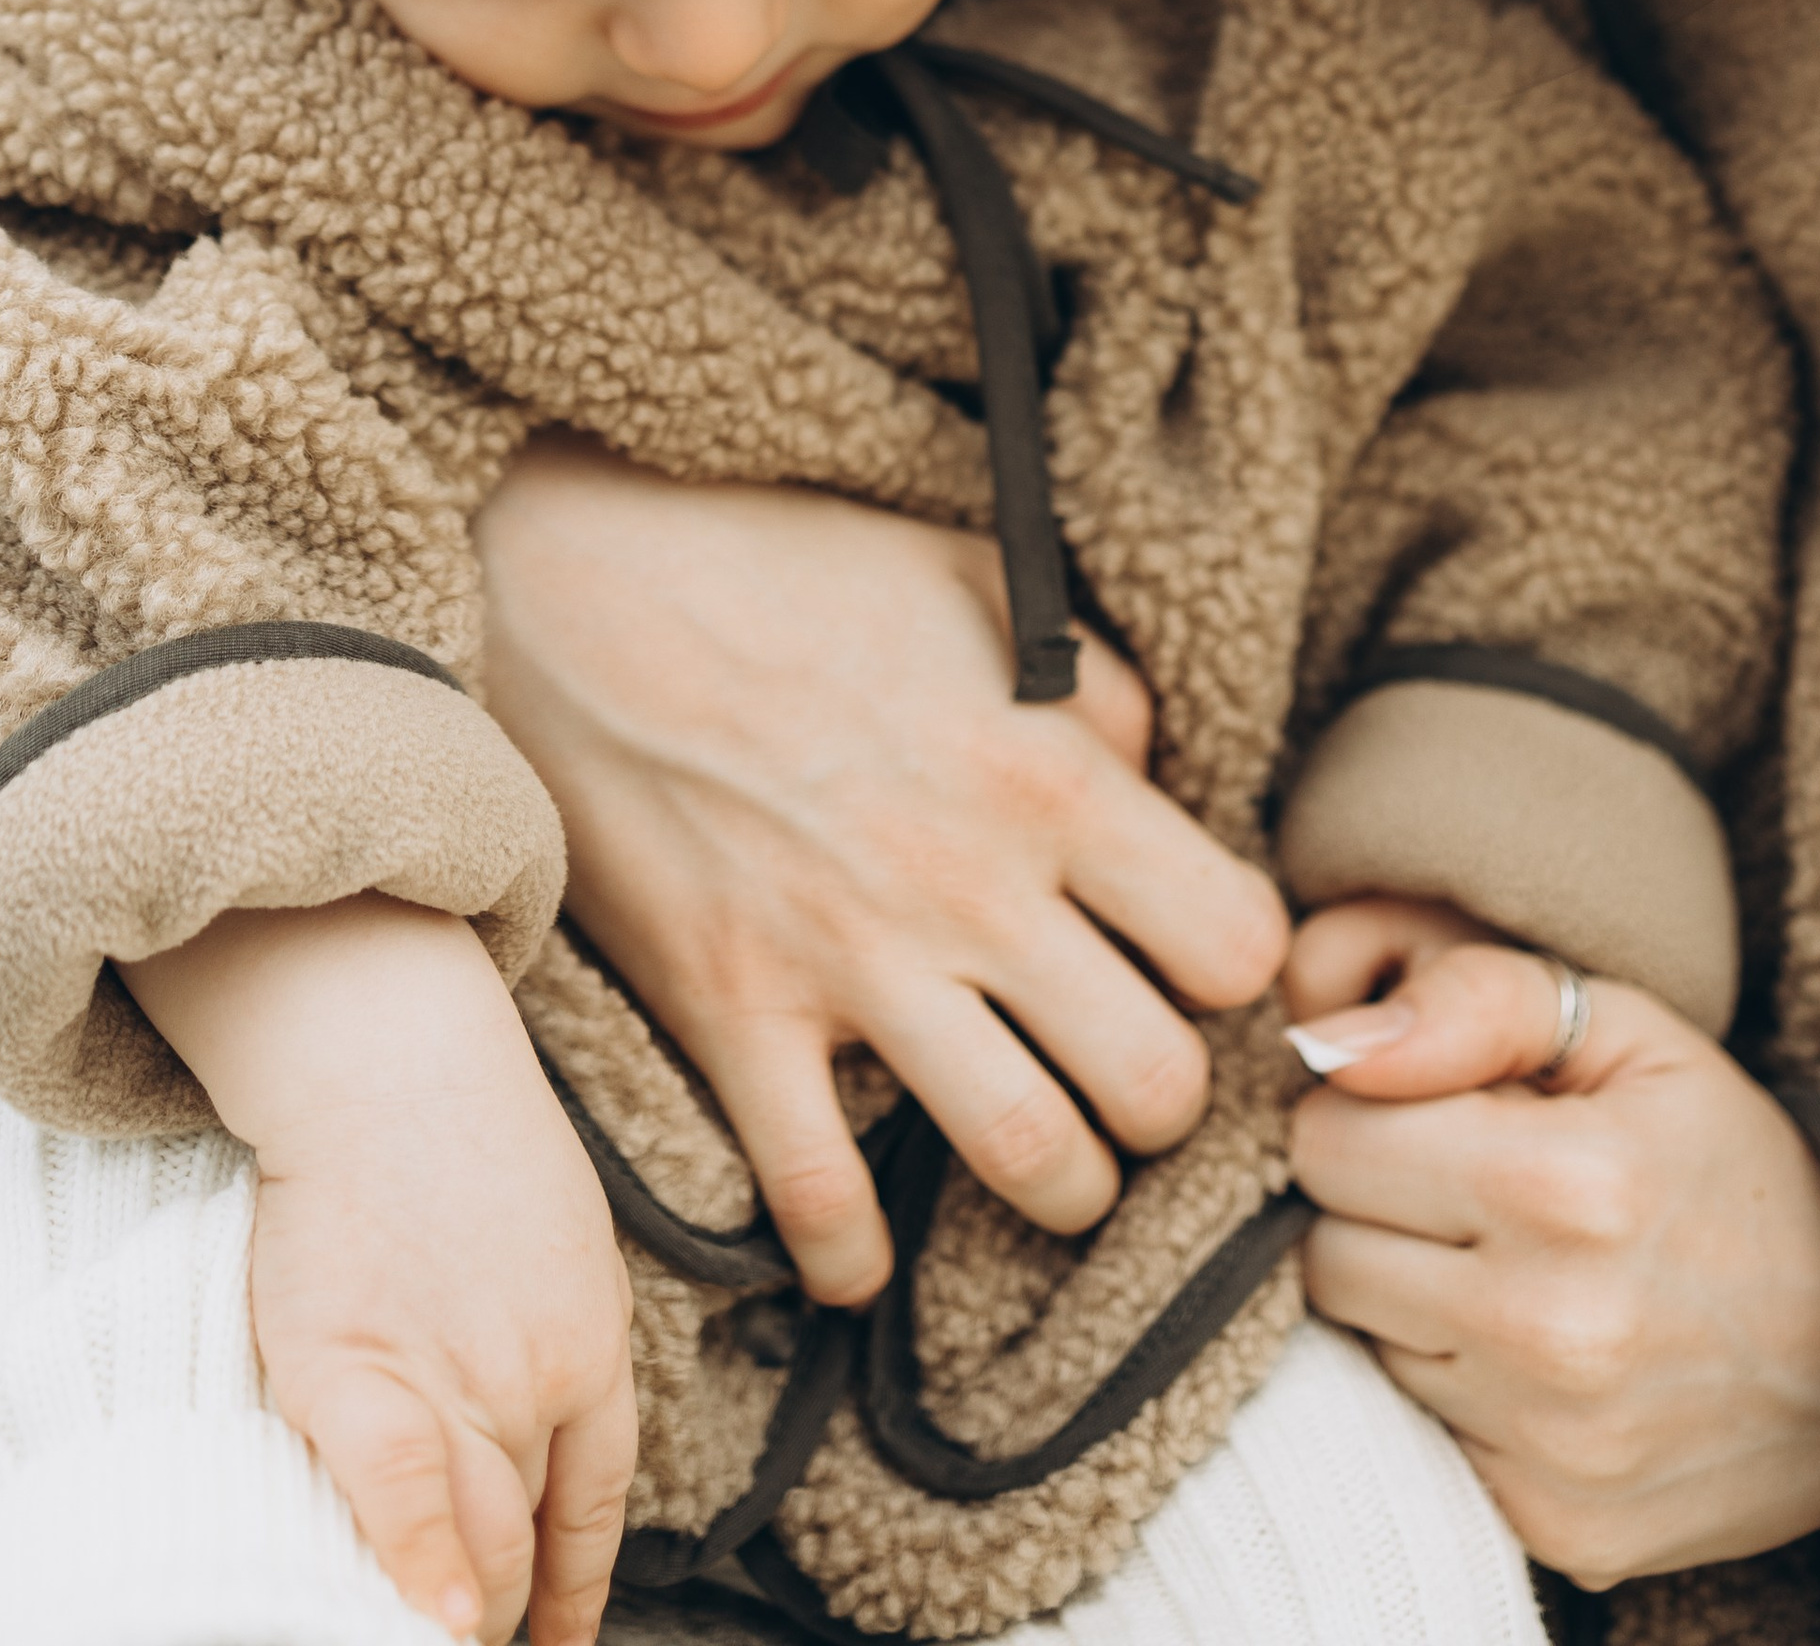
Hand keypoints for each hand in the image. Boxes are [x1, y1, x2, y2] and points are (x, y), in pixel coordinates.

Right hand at [124, 896, 638, 1645]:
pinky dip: (417, 1572)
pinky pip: (403, 1503)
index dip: (573, 1590)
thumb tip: (539, 1419)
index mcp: (592, 1345)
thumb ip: (553, 1337)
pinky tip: (423, 1621)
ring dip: (456, 1611)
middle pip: (524, 1543)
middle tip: (470, 1639)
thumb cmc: (466, 1136)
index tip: (555, 1641)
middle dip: (499, 1615)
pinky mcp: (357, 1375)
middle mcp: (536, 1379)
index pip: (594, 1505)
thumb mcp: (558, 1235)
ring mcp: (452, 1380)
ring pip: (470, 1542)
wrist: (390, 1063)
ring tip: (426, 1636)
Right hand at [474, 442, 1289, 1305]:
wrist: (580, 581)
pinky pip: (815, 1191)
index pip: (1233, 940)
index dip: (1240, 965)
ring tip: (1052, 1165)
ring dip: (1061, 1189)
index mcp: (1046, 773)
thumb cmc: (787, 564)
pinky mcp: (734, 1009)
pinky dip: (852, 1254)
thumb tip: (1151, 771)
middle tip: (1134, 1076)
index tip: (1199, 959)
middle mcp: (971, 884)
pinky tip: (868, 1255)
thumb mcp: (975, 576)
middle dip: (1168, 1103)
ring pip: (1027, 1156)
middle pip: (1153, 1080)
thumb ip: (1089, 683)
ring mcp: (849, 960)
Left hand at [1283, 900, 1819, 1584]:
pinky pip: (1426, 1437)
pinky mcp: (1560, 1528)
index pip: (1326, 1141)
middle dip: (1379, 1207)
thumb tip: (1329, 1043)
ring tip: (1518, 1267)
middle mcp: (1549, 1329)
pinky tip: (1543, 1356)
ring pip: (1367, 1347)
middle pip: (1326, 1251)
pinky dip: (1464, 1391)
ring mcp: (1554, 1447)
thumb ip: (1473, 1000)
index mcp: (1562, 1183)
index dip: (1369, 1112)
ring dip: (1415, 1300)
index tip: (1437, 1114)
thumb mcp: (1631, 1032)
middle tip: (1474, 1191)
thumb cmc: (1736, 1163)